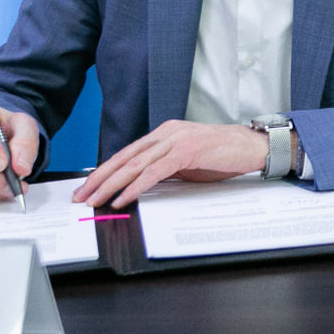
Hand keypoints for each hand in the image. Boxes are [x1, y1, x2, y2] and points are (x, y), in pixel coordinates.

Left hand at [73, 121, 269, 208]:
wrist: (252, 147)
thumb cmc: (224, 156)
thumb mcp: (188, 161)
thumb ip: (165, 168)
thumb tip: (141, 186)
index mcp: (165, 133)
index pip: (127, 153)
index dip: (104, 171)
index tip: (88, 187)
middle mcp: (166, 133)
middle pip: (124, 157)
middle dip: (99, 179)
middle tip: (81, 196)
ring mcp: (176, 140)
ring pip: (134, 165)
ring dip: (111, 185)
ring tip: (95, 200)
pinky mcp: (186, 151)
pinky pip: (153, 172)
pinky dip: (135, 187)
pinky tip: (122, 198)